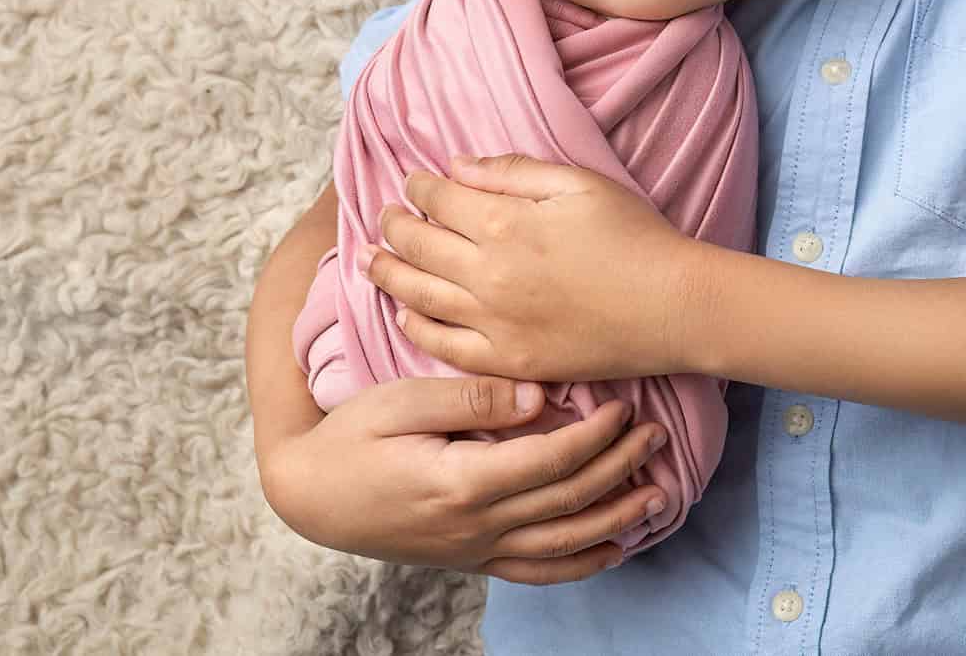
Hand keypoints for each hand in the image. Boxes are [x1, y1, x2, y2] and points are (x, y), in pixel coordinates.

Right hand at [258, 374, 668, 582]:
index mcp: (463, 481)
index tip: (625, 406)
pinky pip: (535, 571)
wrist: (308, 495)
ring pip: (562, 543)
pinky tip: (612, 548)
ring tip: (656, 493)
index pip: (551, 460)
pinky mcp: (469, 558)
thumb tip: (538, 396)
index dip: (596, 435)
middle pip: (568, 500)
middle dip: (620, 467)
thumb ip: (471, 397)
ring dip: (614, 518)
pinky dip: (579, 563)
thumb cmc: (352, 436)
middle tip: (657, 435)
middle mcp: (476, 525)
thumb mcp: (401, 400)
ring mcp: (474, 549)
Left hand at [367, 154, 700, 383]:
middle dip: (394, 225)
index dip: (418, 186)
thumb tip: (456, 166)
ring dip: (387, 272)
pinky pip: (443, 346)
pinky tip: (404, 312)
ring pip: (418, 294)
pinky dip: (416, 326)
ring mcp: (493, 322)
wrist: (673, 307)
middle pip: (418, 245)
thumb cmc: (634, 236)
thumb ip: (512, 172)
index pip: (439, 198)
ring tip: (369, 260)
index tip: (412, 181)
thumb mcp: (578, 183)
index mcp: (505, 222)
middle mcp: (487, 274)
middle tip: (383, 216)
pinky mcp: (508, 361)